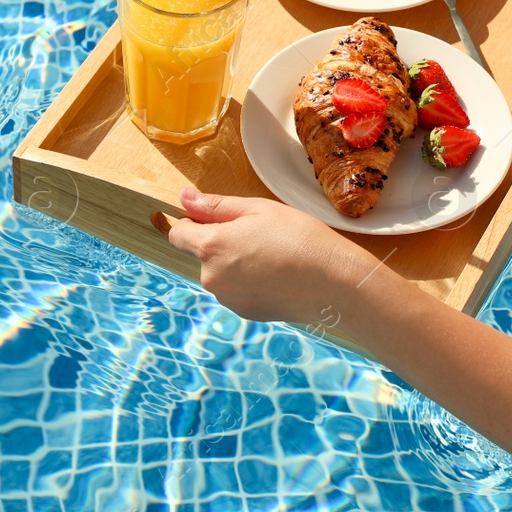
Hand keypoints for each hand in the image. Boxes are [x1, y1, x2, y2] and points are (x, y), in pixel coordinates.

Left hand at [166, 186, 379, 324]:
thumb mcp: (257, 209)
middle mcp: (212, 278)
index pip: (177, 234)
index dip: (192, 222)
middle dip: (220, 243)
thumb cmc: (298, 236)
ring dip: (235, 263)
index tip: (217, 218)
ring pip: (220, 274)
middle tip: (258, 233)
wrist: (333, 282)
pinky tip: (277, 274)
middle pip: (201, 255)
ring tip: (272, 255)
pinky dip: (249, 282)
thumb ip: (215, 205)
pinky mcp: (245, 313)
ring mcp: (228, 299)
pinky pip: (237, 291)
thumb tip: (183, 198)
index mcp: (211, 247)